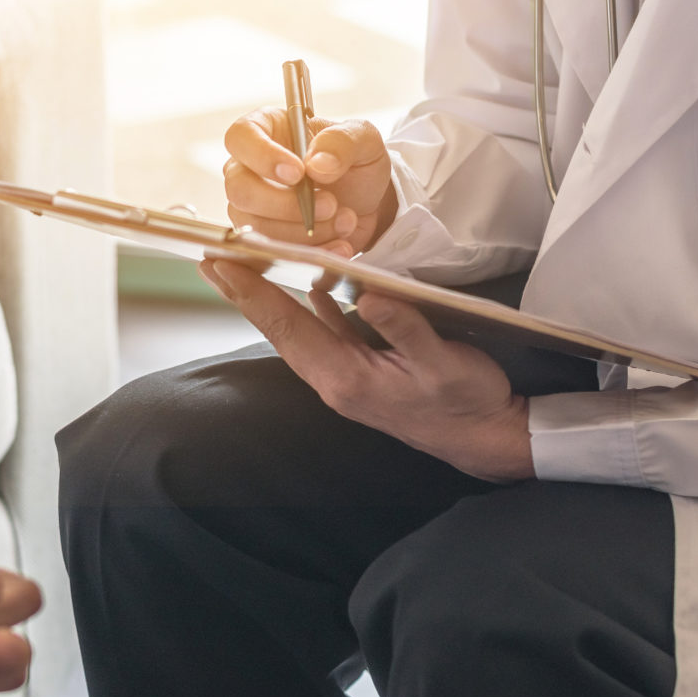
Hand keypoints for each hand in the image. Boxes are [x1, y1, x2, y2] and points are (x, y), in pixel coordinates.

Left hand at [199, 260, 533, 481]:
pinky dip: (310, 306)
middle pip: (281, 328)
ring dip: (271, 299)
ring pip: (299, 330)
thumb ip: (405, 328)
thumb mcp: (444, 363)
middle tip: (212, 258)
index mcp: (346, 377)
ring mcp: (346, 374)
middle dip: (245, 293)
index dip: (252, 294)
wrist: (485, 438)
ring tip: (244, 267)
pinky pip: (326, 331)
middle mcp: (335, 378)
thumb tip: (368, 294)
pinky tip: (308, 285)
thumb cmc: (467, 402)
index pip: (288, 328)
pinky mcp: (361, 368)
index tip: (220, 265)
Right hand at [224, 107, 397, 255]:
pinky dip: (312, 252)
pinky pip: (272, 253)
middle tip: (330, 205)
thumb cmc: (354, 161)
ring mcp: (251, 208)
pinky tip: (340, 243)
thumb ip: (343, 142)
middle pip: (239, 190)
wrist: (367, 202)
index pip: (240, 138)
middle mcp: (248, 169)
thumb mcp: (362, 140)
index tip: (298, 173)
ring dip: (305, 231)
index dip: (263, 157)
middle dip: (286, 205)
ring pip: (256, 227)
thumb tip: (316, 164)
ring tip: (344, 221)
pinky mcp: (263, 238)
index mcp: (265, 130)